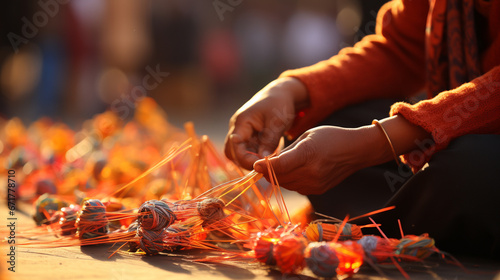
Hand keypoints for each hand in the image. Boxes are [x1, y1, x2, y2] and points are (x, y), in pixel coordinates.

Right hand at [224, 77, 308, 169]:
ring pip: (239, 154)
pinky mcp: (248, 138)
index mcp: (241, 122)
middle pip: (232, 153)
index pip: (235, 146)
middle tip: (265, 166)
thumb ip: (270, 140)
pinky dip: (256, 156)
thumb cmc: (279, 104)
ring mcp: (241, 133)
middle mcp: (237, 128)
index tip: (262, 164)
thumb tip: (263, 160)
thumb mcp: (278, 122)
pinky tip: (268, 156)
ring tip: (268, 160)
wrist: (280, 95)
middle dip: (246, 162)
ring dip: (251, 160)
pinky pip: (248, 152)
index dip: (245, 158)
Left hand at [253, 125, 386, 194]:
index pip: (279, 166)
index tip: (255, 164)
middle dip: (268, 172)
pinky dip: (290, 181)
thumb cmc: (330, 137)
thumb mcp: (306, 137)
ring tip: (280, 165)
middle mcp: (311, 173)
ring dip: (278, 177)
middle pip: (279, 178)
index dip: (264, 166)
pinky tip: (295, 171)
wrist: (356, 150)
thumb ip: (287, 151)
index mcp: (307, 154)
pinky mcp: (318, 190)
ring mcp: (315, 184)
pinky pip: (296, 188)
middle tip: (264, 164)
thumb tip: (268, 163)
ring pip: (285, 185)